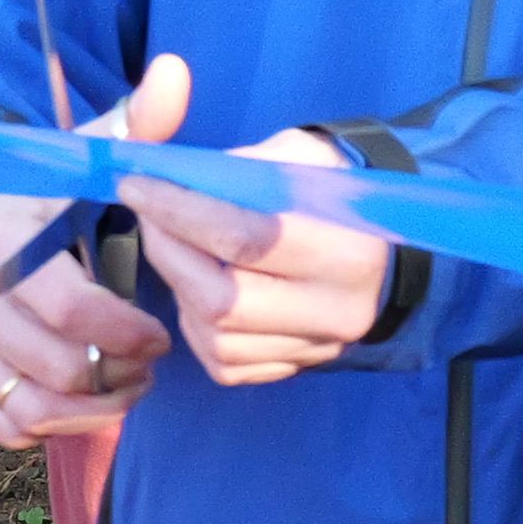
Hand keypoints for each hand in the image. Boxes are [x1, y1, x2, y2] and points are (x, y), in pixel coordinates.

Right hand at [0, 65, 179, 449]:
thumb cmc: (43, 201)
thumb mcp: (82, 158)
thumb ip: (135, 126)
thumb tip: (175, 73)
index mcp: (1, 243)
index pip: (67, 308)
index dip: (125, 332)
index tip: (160, 332)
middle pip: (55, 367)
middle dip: (119, 372)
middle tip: (151, 359)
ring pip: (33, 408)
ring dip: (96, 407)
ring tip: (130, 383)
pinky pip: (9, 428)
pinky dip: (58, 427)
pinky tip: (92, 400)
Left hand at [119, 52, 395, 383]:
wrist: (386, 247)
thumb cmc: (335, 189)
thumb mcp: (300, 155)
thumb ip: (240, 167)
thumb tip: (168, 177)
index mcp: (349, 249)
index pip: (247, 239)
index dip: (180, 211)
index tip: (136, 184)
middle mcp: (337, 310)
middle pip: (223, 299)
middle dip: (168, 251)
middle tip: (150, 214)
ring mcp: (317, 347)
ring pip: (216, 335)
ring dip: (178, 287)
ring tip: (178, 248)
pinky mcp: (294, 368)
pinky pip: (222, 361)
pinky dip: (195, 323)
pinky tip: (200, 289)